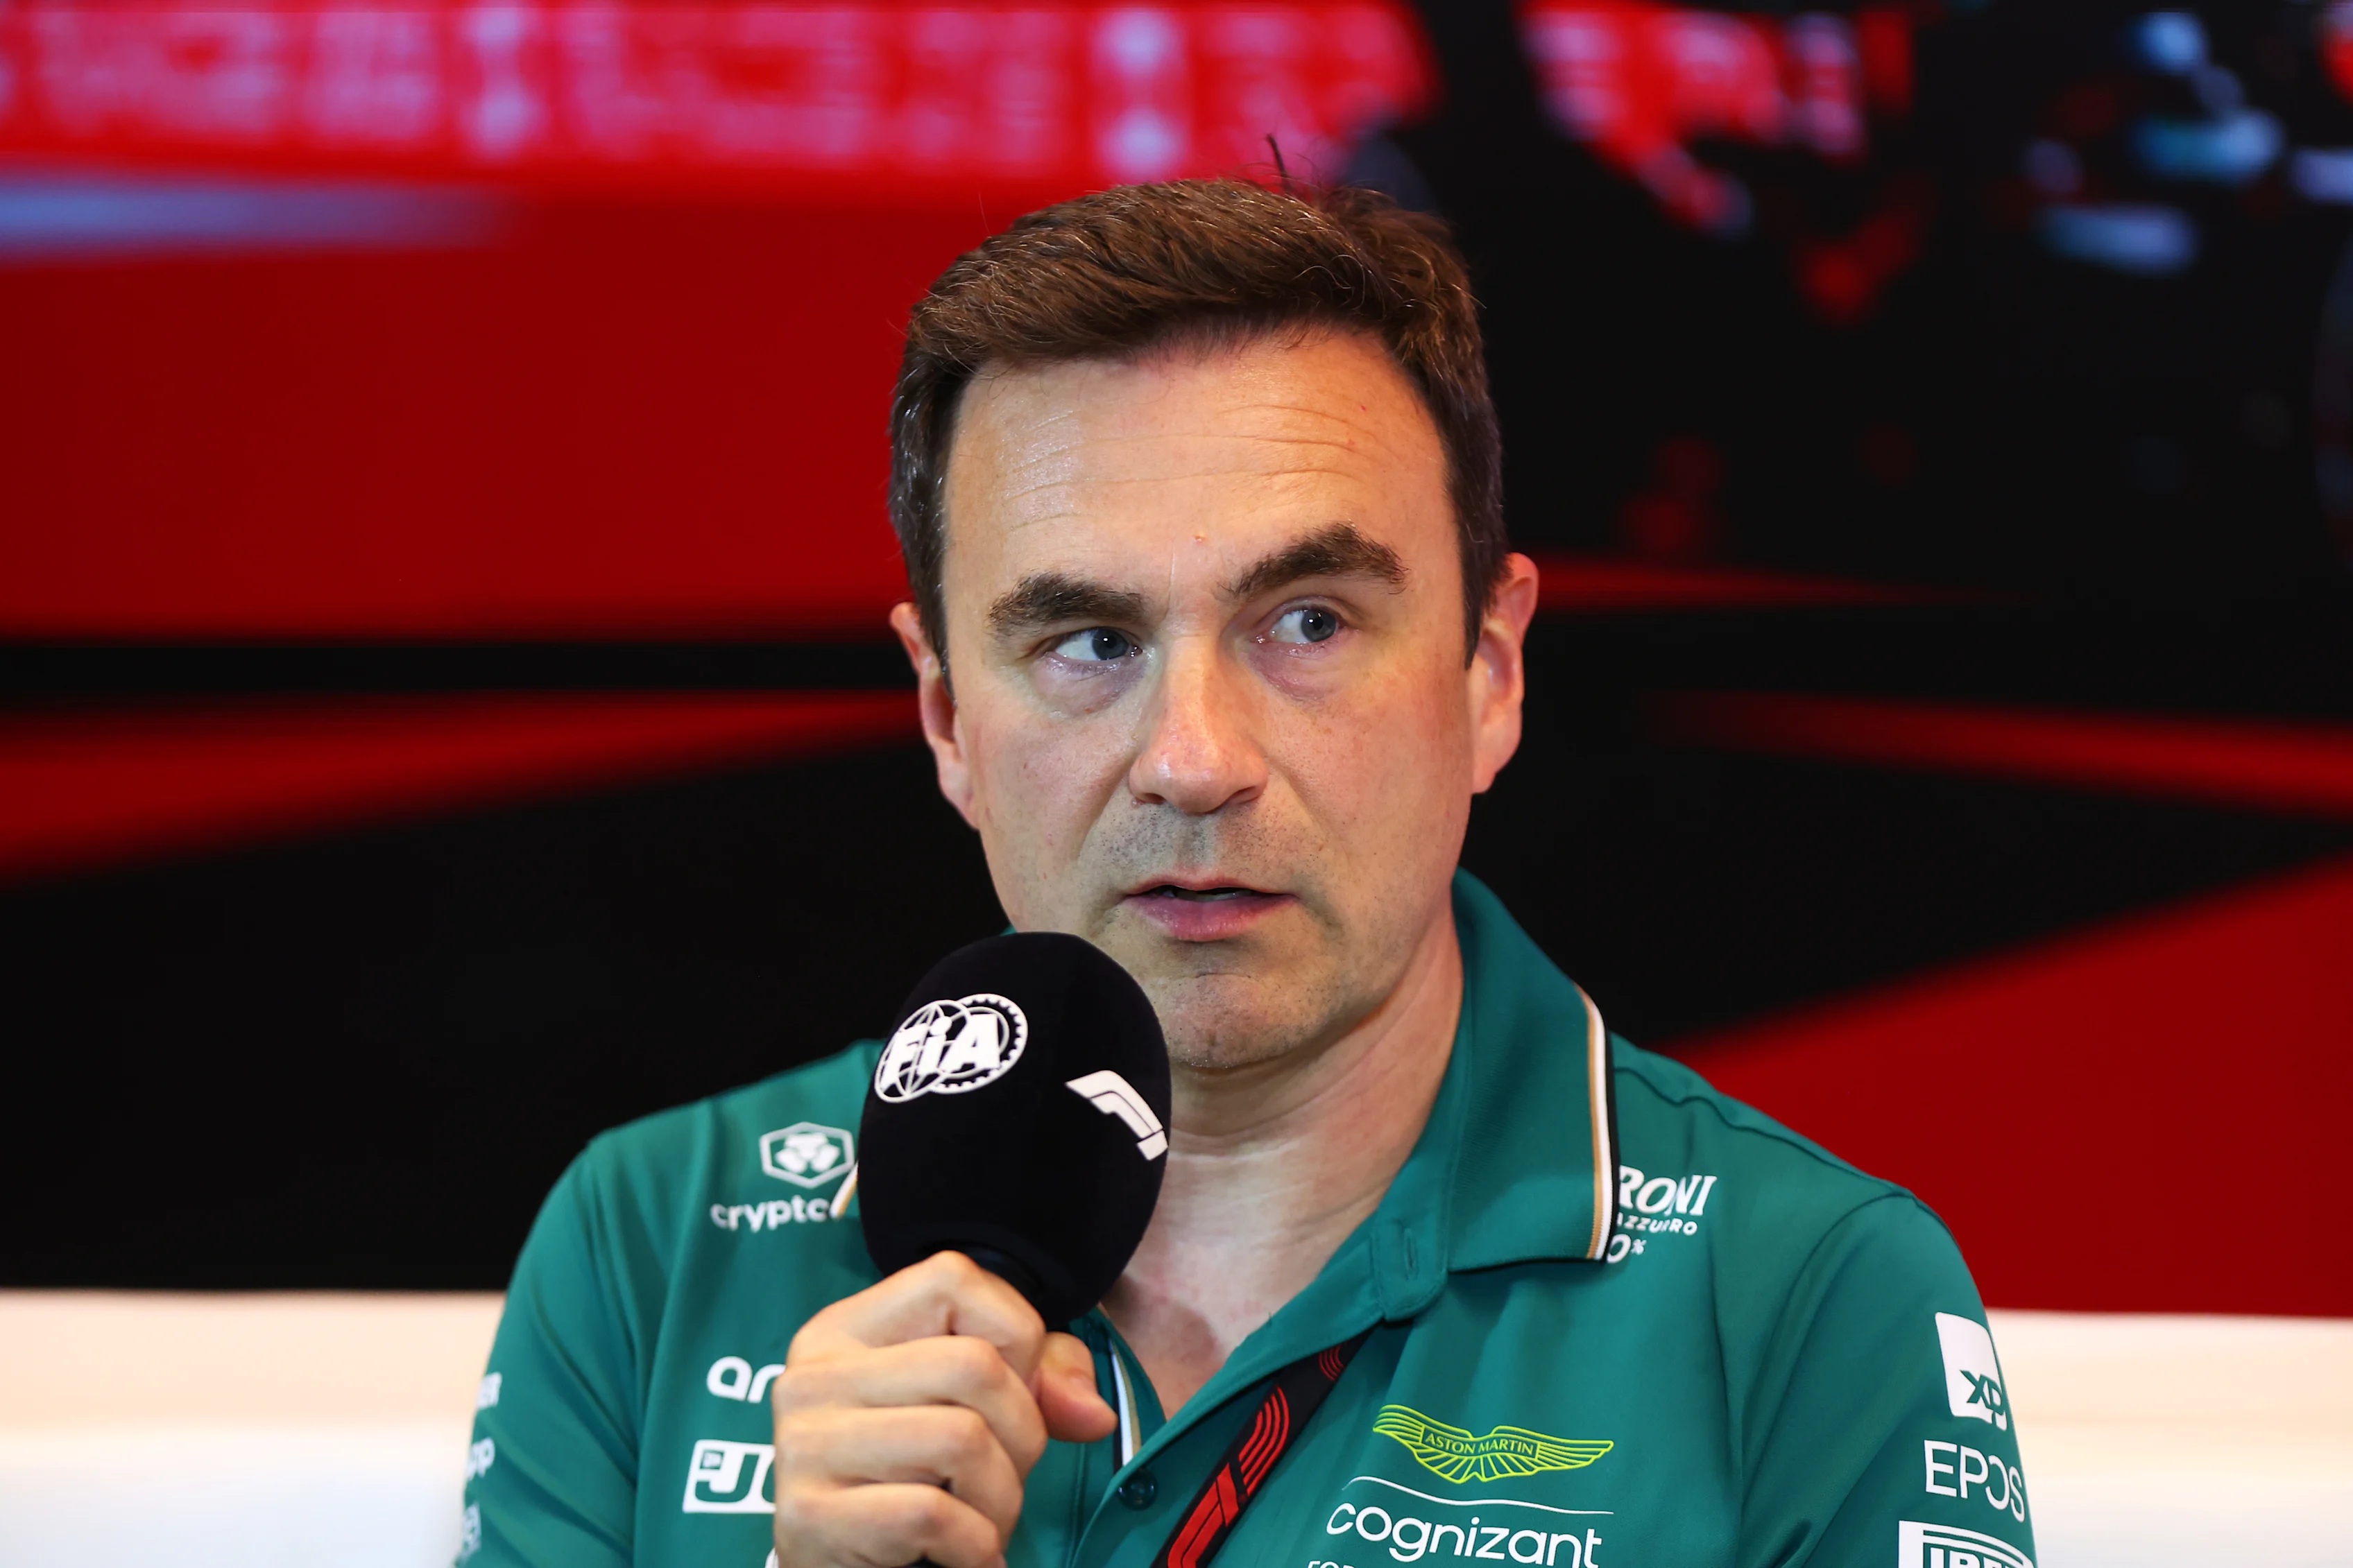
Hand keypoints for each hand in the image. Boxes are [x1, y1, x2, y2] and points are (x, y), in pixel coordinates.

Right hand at [771, 1251, 1118, 1567]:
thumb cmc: (905, 1481)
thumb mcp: (970, 1410)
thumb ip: (1042, 1383)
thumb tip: (1094, 1414)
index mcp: (848, 1329)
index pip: (954, 1278)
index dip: (1015, 1334)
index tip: (1013, 1393)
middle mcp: (814, 1374)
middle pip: (974, 1365)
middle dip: (1023, 1434)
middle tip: (1006, 1477)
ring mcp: (803, 1443)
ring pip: (962, 1440)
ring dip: (1002, 1500)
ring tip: (985, 1521)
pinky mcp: (808, 1515)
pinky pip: (932, 1514)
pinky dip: (974, 1546)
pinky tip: (967, 1555)